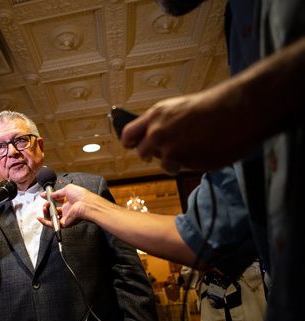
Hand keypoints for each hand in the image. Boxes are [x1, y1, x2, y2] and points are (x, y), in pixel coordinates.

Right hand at [38, 184, 100, 227]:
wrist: (86, 204)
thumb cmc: (81, 195)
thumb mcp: (67, 189)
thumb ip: (57, 193)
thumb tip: (50, 194)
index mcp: (68, 201)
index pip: (56, 200)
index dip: (49, 198)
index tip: (43, 195)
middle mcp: (66, 209)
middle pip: (53, 209)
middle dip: (47, 205)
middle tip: (46, 202)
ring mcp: (65, 217)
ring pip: (51, 217)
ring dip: (45, 212)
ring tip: (45, 207)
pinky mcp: (64, 223)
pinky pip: (52, 224)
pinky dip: (45, 222)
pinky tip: (40, 218)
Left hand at [120, 77, 262, 171]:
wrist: (238, 111)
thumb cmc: (213, 106)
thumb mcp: (179, 108)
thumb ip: (162, 123)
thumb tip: (152, 136)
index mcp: (155, 117)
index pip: (128, 135)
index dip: (131, 142)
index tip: (134, 145)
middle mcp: (158, 134)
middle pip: (143, 153)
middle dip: (153, 154)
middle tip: (169, 150)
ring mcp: (171, 151)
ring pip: (164, 164)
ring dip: (175, 161)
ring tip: (194, 148)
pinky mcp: (186, 164)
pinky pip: (183, 168)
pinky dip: (191, 164)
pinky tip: (204, 151)